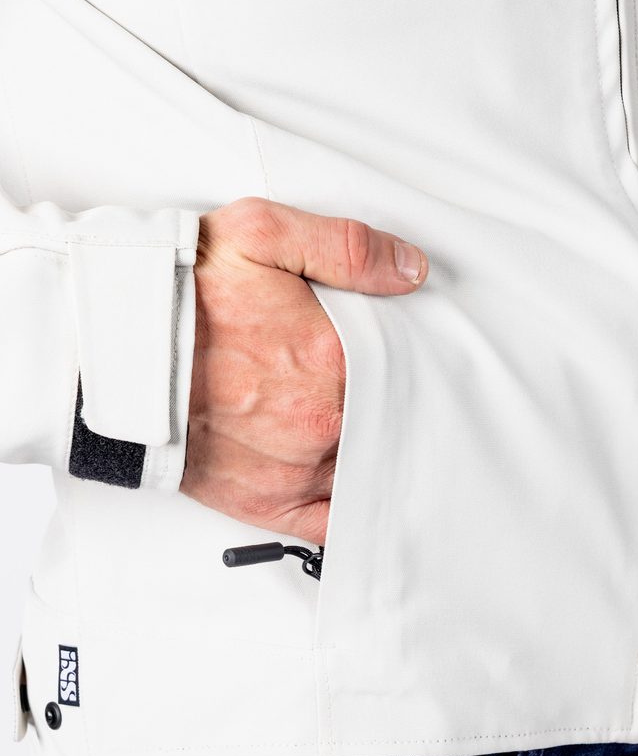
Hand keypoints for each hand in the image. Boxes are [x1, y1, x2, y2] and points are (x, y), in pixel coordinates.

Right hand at [180, 195, 427, 544]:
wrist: (103, 350)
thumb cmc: (177, 294)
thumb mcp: (260, 232)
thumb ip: (344, 248)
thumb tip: (411, 270)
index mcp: (330, 361)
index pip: (410, 368)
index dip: (416, 358)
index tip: (416, 351)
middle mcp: (320, 424)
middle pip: (393, 418)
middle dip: (401, 403)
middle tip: (402, 387)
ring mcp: (296, 470)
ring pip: (369, 467)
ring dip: (381, 450)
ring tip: (385, 428)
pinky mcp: (267, 503)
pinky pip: (332, 523)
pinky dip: (351, 508)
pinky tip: (363, 488)